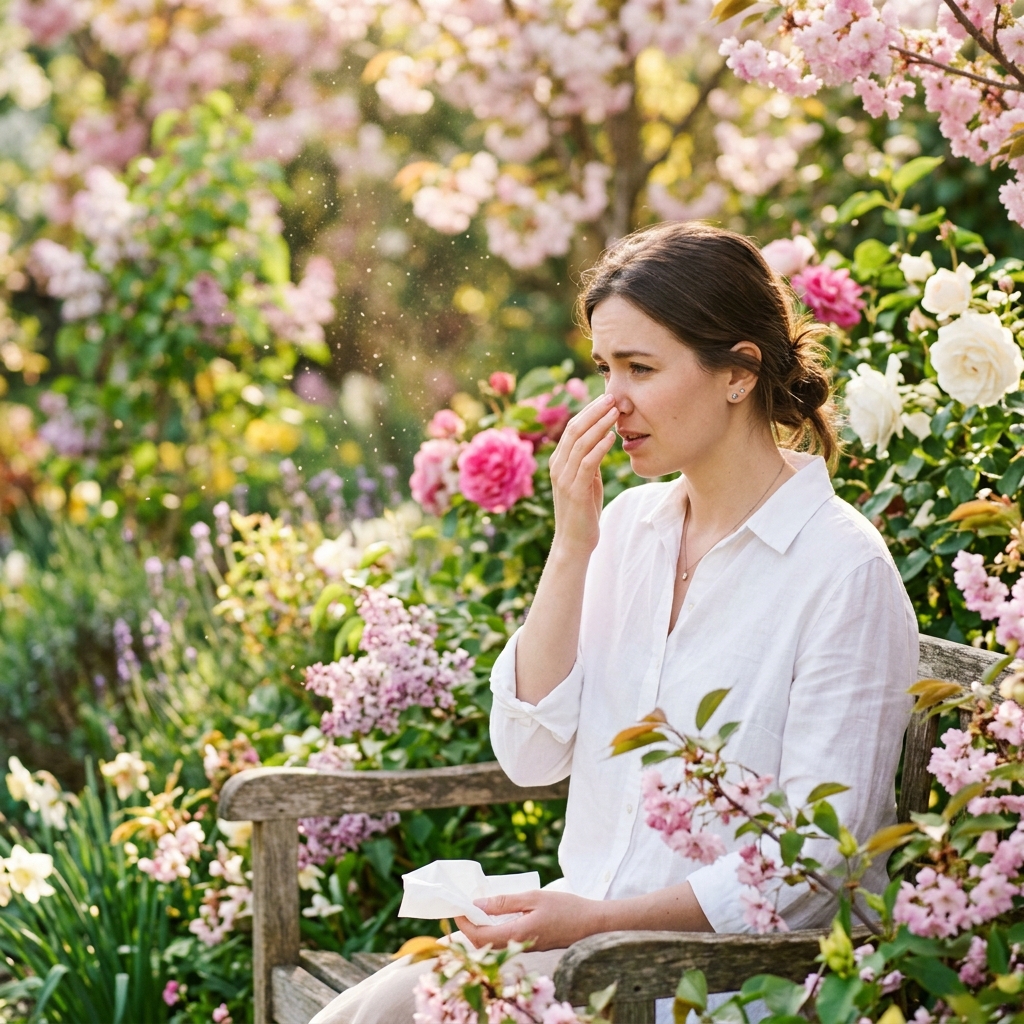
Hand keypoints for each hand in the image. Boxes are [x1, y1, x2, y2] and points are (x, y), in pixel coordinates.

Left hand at [453, 889, 606, 951]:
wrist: (592, 924)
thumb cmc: (566, 908)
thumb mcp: (534, 897)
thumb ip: (505, 902)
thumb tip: (477, 903)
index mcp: (517, 934)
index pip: (480, 936)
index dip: (464, 924)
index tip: (457, 907)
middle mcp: (519, 945)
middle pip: (483, 944)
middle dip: (468, 928)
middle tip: (463, 907)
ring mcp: (525, 947)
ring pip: (494, 944)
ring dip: (481, 929)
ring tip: (477, 907)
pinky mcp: (531, 944)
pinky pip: (505, 940)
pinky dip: (494, 929)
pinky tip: (496, 913)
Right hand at [547, 394, 617, 556]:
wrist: (574, 542)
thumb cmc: (583, 512)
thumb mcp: (586, 481)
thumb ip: (588, 462)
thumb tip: (601, 440)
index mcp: (558, 462)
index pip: (571, 428)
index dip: (588, 411)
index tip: (606, 398)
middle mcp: (557, 467)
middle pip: (574, 430)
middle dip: (594, 411)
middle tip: (612, 396)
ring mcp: (564, 478)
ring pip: (580, 443)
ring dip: (599, 425)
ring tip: (616, 411)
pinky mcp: (575, 491)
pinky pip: (588, 463)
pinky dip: (600, 447)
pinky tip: (612, 437)